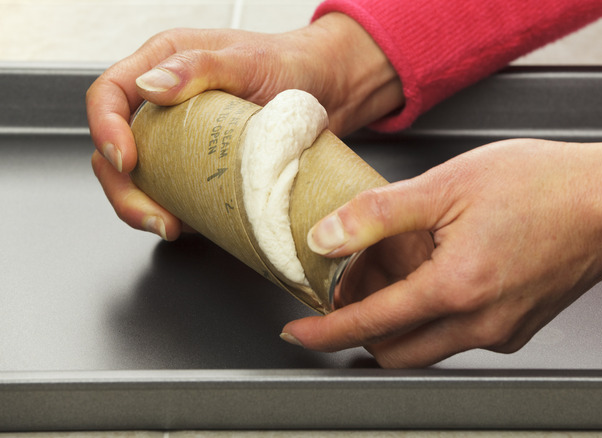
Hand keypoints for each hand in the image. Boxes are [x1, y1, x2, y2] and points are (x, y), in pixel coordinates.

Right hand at [87, 13, 402, 239]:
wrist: (329, 90)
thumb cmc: (291, 65)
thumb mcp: (248, 60)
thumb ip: (199, 67)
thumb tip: (151, 86)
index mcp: (163, 65)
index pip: (109, 94)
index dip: (105, 129)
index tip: (126, 160)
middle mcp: (165, 103)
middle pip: (115, 148)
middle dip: (123, 188)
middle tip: (151, 214)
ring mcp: (181, 139)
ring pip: (140, 178)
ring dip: (144, 208)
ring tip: (170, 226)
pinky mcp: (200, 167)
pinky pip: (174, 194)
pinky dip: (173, 214)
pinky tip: (187, 225)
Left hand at [282, 136, 601, 367]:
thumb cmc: (544, 186)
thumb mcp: (448, 184)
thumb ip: (379, 215)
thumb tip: (327, 237)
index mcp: (456, 289)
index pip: (370, 324)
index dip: (326, 331)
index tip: (298, 334)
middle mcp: (480, 324)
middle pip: (396, 352)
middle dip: (362, 331)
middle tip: (349, 293)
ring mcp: (503, 331)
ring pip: (430, 346)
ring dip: (402, 322)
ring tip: (399, 273)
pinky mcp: (520, 329)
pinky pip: (462, 335)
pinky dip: (438, 315)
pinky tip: (443, 273)